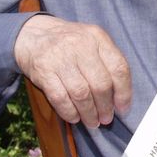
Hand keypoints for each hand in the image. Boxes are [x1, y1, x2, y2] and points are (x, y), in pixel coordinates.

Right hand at [14, 14, 131, 127]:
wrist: (32, 34)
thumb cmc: (69, 43)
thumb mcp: (91, 41)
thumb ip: (107, 63)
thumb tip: (119, 98)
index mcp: (97, 37)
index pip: (119, 67)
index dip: (124, 93)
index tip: (123, 108)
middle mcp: (81, 45)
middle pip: (100, 84)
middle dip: (105, 107)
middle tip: (106, 119)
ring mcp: (60, 57)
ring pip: (81, 93)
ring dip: (89, 113)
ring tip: (92, 122)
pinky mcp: (43, 70)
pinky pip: (60, 98)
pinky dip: (69, 112)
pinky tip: (74, 117)